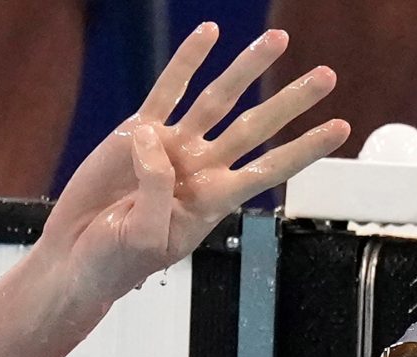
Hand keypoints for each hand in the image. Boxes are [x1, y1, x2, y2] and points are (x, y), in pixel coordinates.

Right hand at [39, 23, 349, 298]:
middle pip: (256, 126)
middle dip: (291, 101)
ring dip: (248, 69)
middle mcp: (199, 169)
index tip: (339, 128)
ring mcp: (171, 147)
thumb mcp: (145, 237)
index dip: (304, 148)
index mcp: (212, 201)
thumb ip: (155, 189)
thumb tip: (154, 136)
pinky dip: (188, 61)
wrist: (76, 256)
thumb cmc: (116, 260)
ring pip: (219, 100)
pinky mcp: (137, 133)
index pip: (269, 168)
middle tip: (327, 75)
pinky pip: (169, 90)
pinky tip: (209, 35)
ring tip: (279, 42)